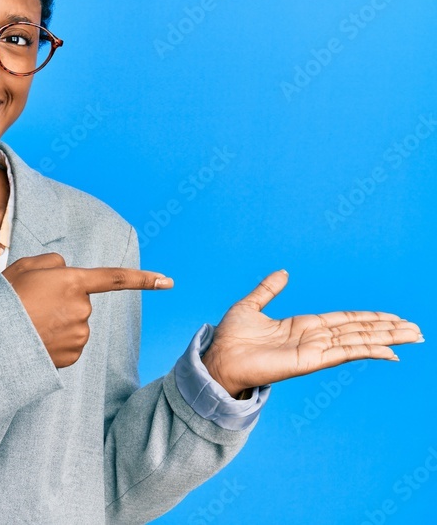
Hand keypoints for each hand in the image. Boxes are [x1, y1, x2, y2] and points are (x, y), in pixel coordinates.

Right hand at [2, 253, 172, 367]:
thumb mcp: (24, 267)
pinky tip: (38, 338)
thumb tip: (66, 272)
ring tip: (33, 323)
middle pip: (82, 300)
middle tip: (34, 304)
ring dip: (60, 322)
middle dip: (64, 301)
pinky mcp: (74, 354)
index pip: (116, 278)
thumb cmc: (5, 299)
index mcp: (73, 281)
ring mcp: (80, 334)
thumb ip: (52, 262)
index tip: (168, 281)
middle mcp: (83, 308)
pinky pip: (72, 343)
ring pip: (76, 322)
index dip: (144, 279)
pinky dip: (58, 341)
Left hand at [201, 270, 423, 397]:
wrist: (218, 358)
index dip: (369, 317)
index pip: (345, 320)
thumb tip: (284, 272)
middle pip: (359, 330)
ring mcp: (314, 350)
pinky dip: (368, 351)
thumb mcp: (251, 306)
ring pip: (358, 341)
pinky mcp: (309, 361)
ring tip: (413, 336)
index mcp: (303, 326)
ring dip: (386, 338)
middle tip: (416, 329)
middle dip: (387, 329)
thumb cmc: (231, 338)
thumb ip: (269, 289)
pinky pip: (344, 353)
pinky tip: (389, 351)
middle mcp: (313, 338)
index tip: (393, 317)